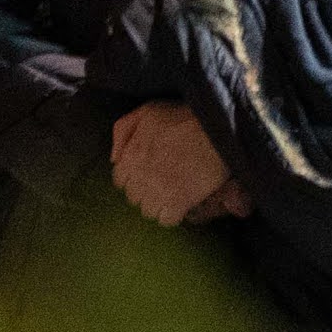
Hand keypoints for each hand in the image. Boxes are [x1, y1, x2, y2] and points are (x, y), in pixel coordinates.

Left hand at [111, 101, 241, 229]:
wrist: (218, 127)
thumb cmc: (185, 116)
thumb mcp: (148, 111)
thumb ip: (122, 130)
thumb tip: (114, 159)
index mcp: (131, 155)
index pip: (120, 180)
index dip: (133, 178)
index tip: (147, 174)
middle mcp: (141, 176)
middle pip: (133, 198)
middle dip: (145, 192)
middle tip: (162, 182)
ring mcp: (159, 190)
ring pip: (148, 211)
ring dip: (158, 204)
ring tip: (172, 194)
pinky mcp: (179, 201)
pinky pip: (166, 220)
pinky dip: (172, 215)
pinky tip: (181, 203)